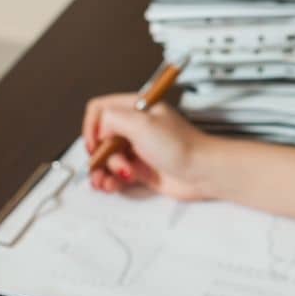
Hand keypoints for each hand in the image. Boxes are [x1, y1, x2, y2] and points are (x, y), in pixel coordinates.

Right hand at [81, 93, 216, 200]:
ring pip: (106, 159)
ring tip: (107, 181)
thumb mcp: (142, 123)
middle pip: (100, 137)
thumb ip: (112, 118)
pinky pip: (115, 174)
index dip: (92, 126)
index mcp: (136, 109)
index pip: (100, 109)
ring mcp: (138, 149)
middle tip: (112, 163)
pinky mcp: (141, 169)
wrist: (202, 172)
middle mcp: (135, 127)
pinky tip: (110, 186)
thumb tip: (99, 129)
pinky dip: (109, 181)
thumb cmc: (181, 146)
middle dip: (100, 154)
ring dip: (102, 171)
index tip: (95, 143)